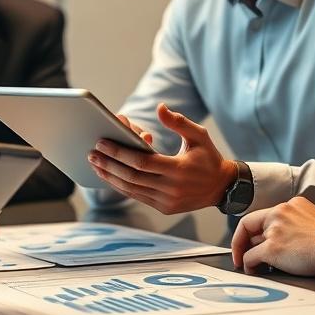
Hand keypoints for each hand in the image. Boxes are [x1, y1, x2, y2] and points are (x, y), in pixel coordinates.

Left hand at [86, 104, 235, 213]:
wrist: (222, 187)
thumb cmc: (209, 157)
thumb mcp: (199, 135)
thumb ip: (178, 122)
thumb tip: (160, 107)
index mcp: (178, 169)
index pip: (141, 162)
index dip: (119, 153)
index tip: (102, 143)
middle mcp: (171, 188)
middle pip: (132, 177)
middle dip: (109, 164)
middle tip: (92, 153)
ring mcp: (167, 201)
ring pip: (132, 189)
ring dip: (110, 177)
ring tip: (95, 165)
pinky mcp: (164, 208)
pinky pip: (138, 196)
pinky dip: (121, 187)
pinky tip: (110, 176)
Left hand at [232, 197, 314, 275]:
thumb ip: (305, 223)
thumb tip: (304, 236)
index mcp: (291, 205)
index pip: (265, 215)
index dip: (255, 229)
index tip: (252, 239)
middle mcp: (280, 213)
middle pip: (252, 225)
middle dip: (245, 241)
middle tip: (242, 253)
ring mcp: (275, 230)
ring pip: (250, 242)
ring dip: (247, 254)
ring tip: (250, 265)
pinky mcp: (273, 248)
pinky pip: (251, 257)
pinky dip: (248, 265)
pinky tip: (252, 270)